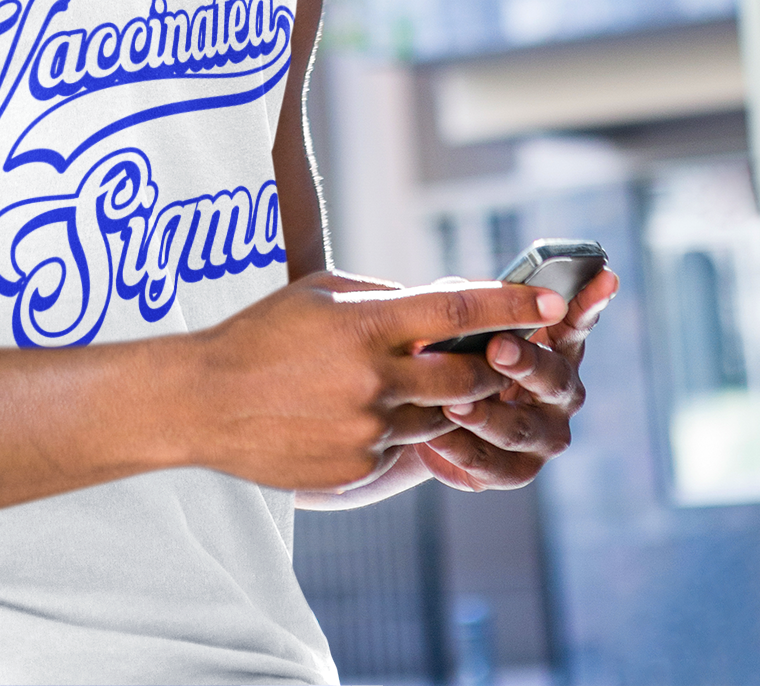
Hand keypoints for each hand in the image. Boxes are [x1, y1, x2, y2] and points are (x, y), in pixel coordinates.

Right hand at [194, 273, 566, 494]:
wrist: (205, 401)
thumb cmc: (262, 335)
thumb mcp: (321, 294)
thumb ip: (385, 298)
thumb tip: (441, 303)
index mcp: (367, 324)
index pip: (458, 309)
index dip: (513, 305)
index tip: (554, 303)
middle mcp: (377, 378)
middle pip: (467, 375)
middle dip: (487, 365)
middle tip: (494, 357)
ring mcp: (369, 427)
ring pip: (441, 417)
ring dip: (441, 401)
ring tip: (408, 384)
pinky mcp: (359, 466)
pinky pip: (403, 449)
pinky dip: (398, 430)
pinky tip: (357, 415)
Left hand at [416, 268, 618, 491]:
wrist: (423, 411)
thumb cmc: (452, 351)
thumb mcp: (457, 319)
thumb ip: (465, 302)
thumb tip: (461, 292)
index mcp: (554, 346)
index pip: (575, 321)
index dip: (589, 301)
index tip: (603, 276)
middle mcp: (560, 391)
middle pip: (554, 378)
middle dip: (526, 362)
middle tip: (496, 348)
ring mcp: (544, 435)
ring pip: (522, 429)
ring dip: (487, 415)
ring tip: (452, 405)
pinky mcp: (516, 470)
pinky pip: (493, 465)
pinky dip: (461, 450)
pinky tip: (435, 437)